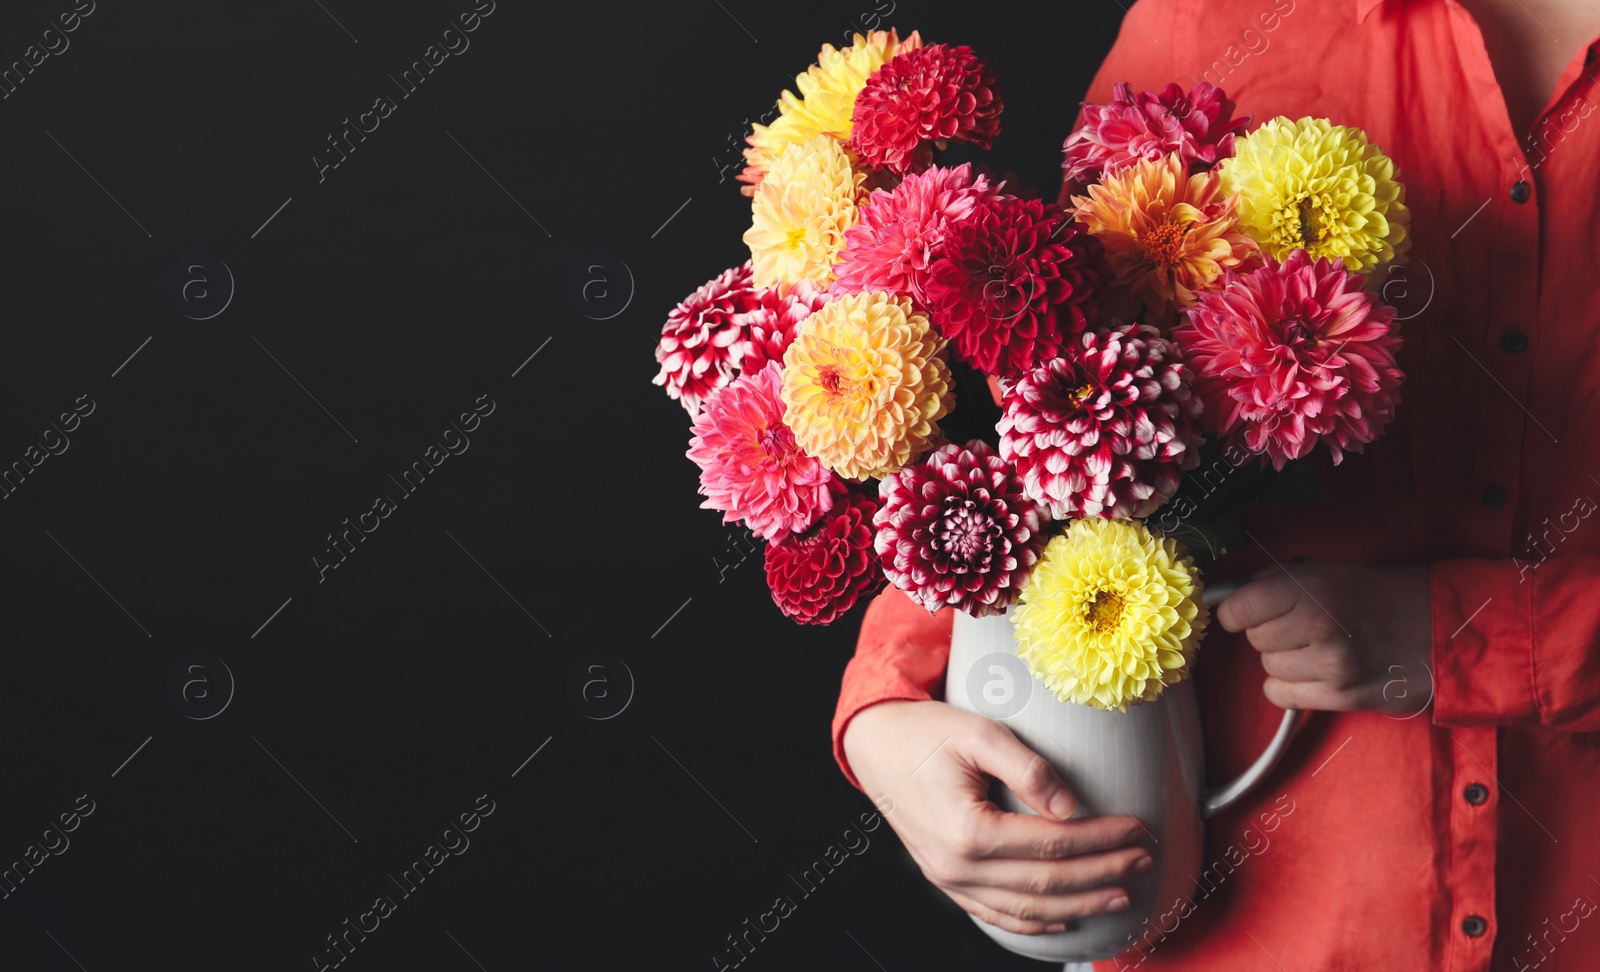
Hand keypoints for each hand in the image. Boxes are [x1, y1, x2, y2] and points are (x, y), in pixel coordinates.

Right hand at [842, 700, 1151, 934]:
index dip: (1102, 838)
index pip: (1054, 842)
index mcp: (968, 830)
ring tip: (1121, 893)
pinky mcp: (945, 880)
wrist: (874, 745)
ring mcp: (949, 880)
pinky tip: (1064, 918)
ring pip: (1028, 907)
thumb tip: (1071, 806)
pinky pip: (995, 914)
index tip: (1137, 828)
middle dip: (1103, 872)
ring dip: (1080, 903)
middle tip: (1143, 860)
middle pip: (1048, 881)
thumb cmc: (924, 733)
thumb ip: (1029, 769)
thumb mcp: (979, 733)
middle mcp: (957, 866)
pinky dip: (1034, 922)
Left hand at [1216, 559, 1431, 713]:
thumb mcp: (1325, 569)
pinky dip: (1290, 686)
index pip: (1238, 609)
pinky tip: (1315, 672)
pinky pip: (1281, 695)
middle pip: (1254, 640)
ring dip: (1284, 659)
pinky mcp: (1343, 697)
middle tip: (1301, 625)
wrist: (1441, 629)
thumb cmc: (1377, 594)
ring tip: (1317, 647)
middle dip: (1270, 631)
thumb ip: (1273, 581)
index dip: (1236, 611)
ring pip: (1268, 668)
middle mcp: (1319, 627)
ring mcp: (1332, 666)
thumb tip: (1227, 598)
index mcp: (1312, 588)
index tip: (1245, 611)